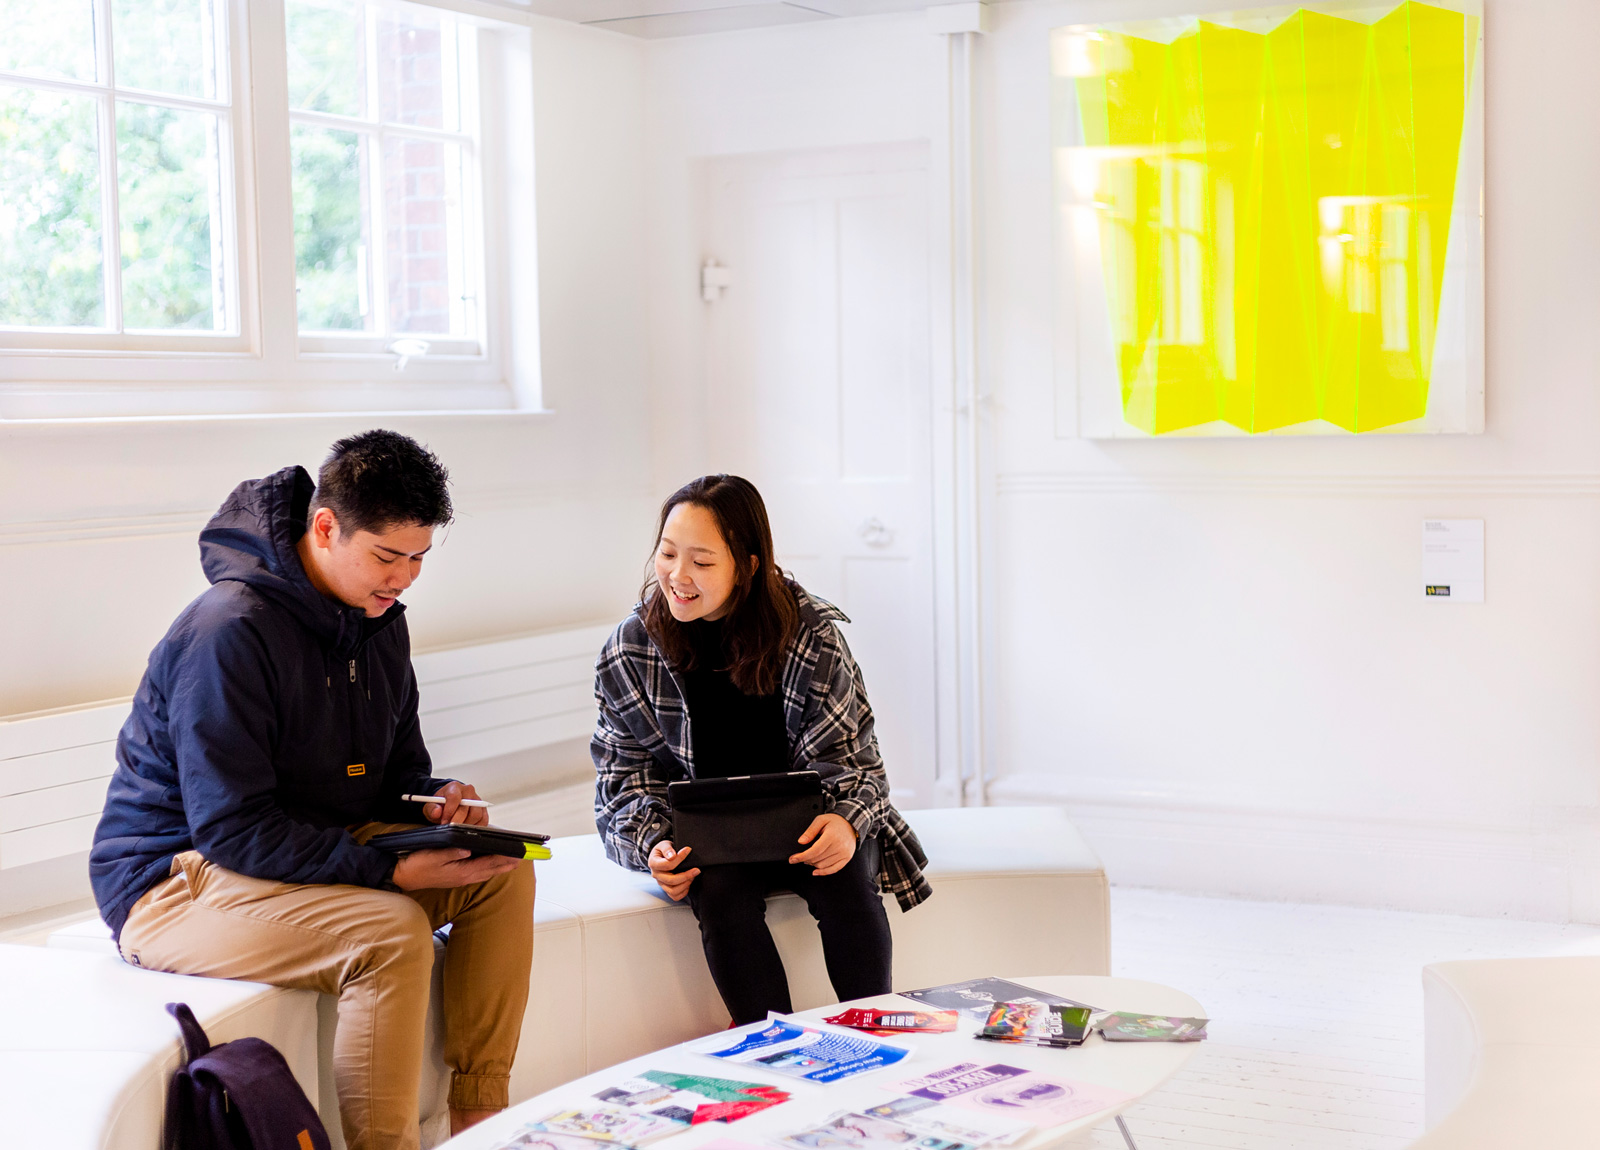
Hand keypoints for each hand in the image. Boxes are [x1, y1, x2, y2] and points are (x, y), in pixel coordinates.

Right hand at [391, 848, 519, 890]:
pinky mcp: (455, 878)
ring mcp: (459, 879)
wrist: (401, 876)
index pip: (487, 864)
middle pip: (490, 870)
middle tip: (522, 859)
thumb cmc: (416, 864)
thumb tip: (468, 850)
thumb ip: (451, 853)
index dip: (503, 858)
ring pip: (484, 873)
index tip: (517, 854)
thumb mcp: (433, 855)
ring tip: (511, 862)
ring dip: (498, 867)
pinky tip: (490, 866)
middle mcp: (463, 877)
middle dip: (506, 864)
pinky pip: (477, 874)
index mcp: (460, 871)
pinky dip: (487, 869)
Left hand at [423, 781, 488, 826]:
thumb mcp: (431, 805)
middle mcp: (468, 791)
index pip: (454, 797)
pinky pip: (483, 820)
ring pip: (476, 815)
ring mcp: (477, 800)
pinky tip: (467, 828)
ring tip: (458, 828)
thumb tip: (437, 812)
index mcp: (455, 787)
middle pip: (466, 808)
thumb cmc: (441, 803)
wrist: (450, 801)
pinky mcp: (483, 809)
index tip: (444, 822)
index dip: (449, 811)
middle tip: (450, 828)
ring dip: (466, 824)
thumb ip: (432, 808)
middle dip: (457, 821)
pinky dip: (476, 827)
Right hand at [648, 840, 698, 900]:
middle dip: (686, 876)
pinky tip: (688, 883)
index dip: (679, 858)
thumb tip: (672, 856)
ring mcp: (661, 883)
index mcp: (654, 863)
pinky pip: (675, 896)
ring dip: (685, 884)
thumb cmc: (663, 850)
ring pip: (673, 891)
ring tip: (693, 876)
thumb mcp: (663, 845)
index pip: (667, 864)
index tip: (688, 850)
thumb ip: (667, 849)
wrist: (661, 856)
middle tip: (696, 870)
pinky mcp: (666, 889)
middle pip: (671, 880)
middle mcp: (656, 875)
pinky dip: (683, 892)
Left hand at [790, 813, 857, 875]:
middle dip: (805, 860)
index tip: (792, 859)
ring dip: (813, 865)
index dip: (802, 857)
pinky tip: (815, 872)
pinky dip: (824, 872)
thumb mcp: (820, 820)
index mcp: (831, 836)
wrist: (851, 824)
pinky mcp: (847, 858)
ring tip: (808, 860)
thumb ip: (810, 831)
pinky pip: (834, 869)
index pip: (814, 851)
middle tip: (798, 857)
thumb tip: (801, 842)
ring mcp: (844, 853)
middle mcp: (839, 846)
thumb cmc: (835, 821)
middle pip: (818, 859)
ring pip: (824, 865)